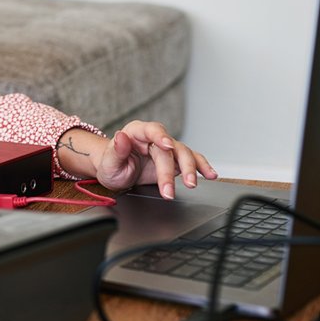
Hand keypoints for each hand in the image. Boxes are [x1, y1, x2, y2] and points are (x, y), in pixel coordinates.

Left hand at [93, 121, 216, 198]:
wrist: (116, 173)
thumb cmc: (111, 165)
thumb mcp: (108, 161)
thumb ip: (116, 150)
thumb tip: (121, 137)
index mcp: (137, 132)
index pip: (152, 130)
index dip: (161, 136)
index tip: (167, 146)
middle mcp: (154, 138)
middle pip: (169, 149)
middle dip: (170, 170)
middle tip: (169, 190)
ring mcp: (166, 149)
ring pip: (184, 154)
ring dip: (190, 169)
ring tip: (192, 184)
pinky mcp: (174, 161)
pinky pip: (191, 161)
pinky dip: (201, 167)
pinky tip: (210, 174)